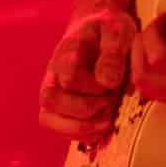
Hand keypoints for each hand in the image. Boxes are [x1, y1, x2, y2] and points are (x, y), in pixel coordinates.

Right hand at [39, 0, 136, 139]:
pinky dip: (81, 135)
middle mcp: (53, 74)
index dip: (93, 87)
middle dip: (85, 109)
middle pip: (50, 100)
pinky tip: (103, 126)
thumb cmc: (109, 31)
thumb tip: (107, 82)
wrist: (100, 31)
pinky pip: (59, 130)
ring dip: (80, 127)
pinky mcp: (60, 108)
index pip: (69, 77)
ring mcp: (54, 93)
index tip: (112, 84)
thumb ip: (112, 54)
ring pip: (49, 119)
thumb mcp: (117, 33)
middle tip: (110, 102)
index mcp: (67, 53)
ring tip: (107, 120)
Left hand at [128, 0, 165, 114]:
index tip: (165, 16)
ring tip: (159, 38)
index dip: (152, 33)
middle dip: (139, 49)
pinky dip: (156, 73)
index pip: (160, 58)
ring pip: (150, 91)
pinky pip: (165, 94)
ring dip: (144, 62)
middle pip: (145, 80)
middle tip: (153, 27)